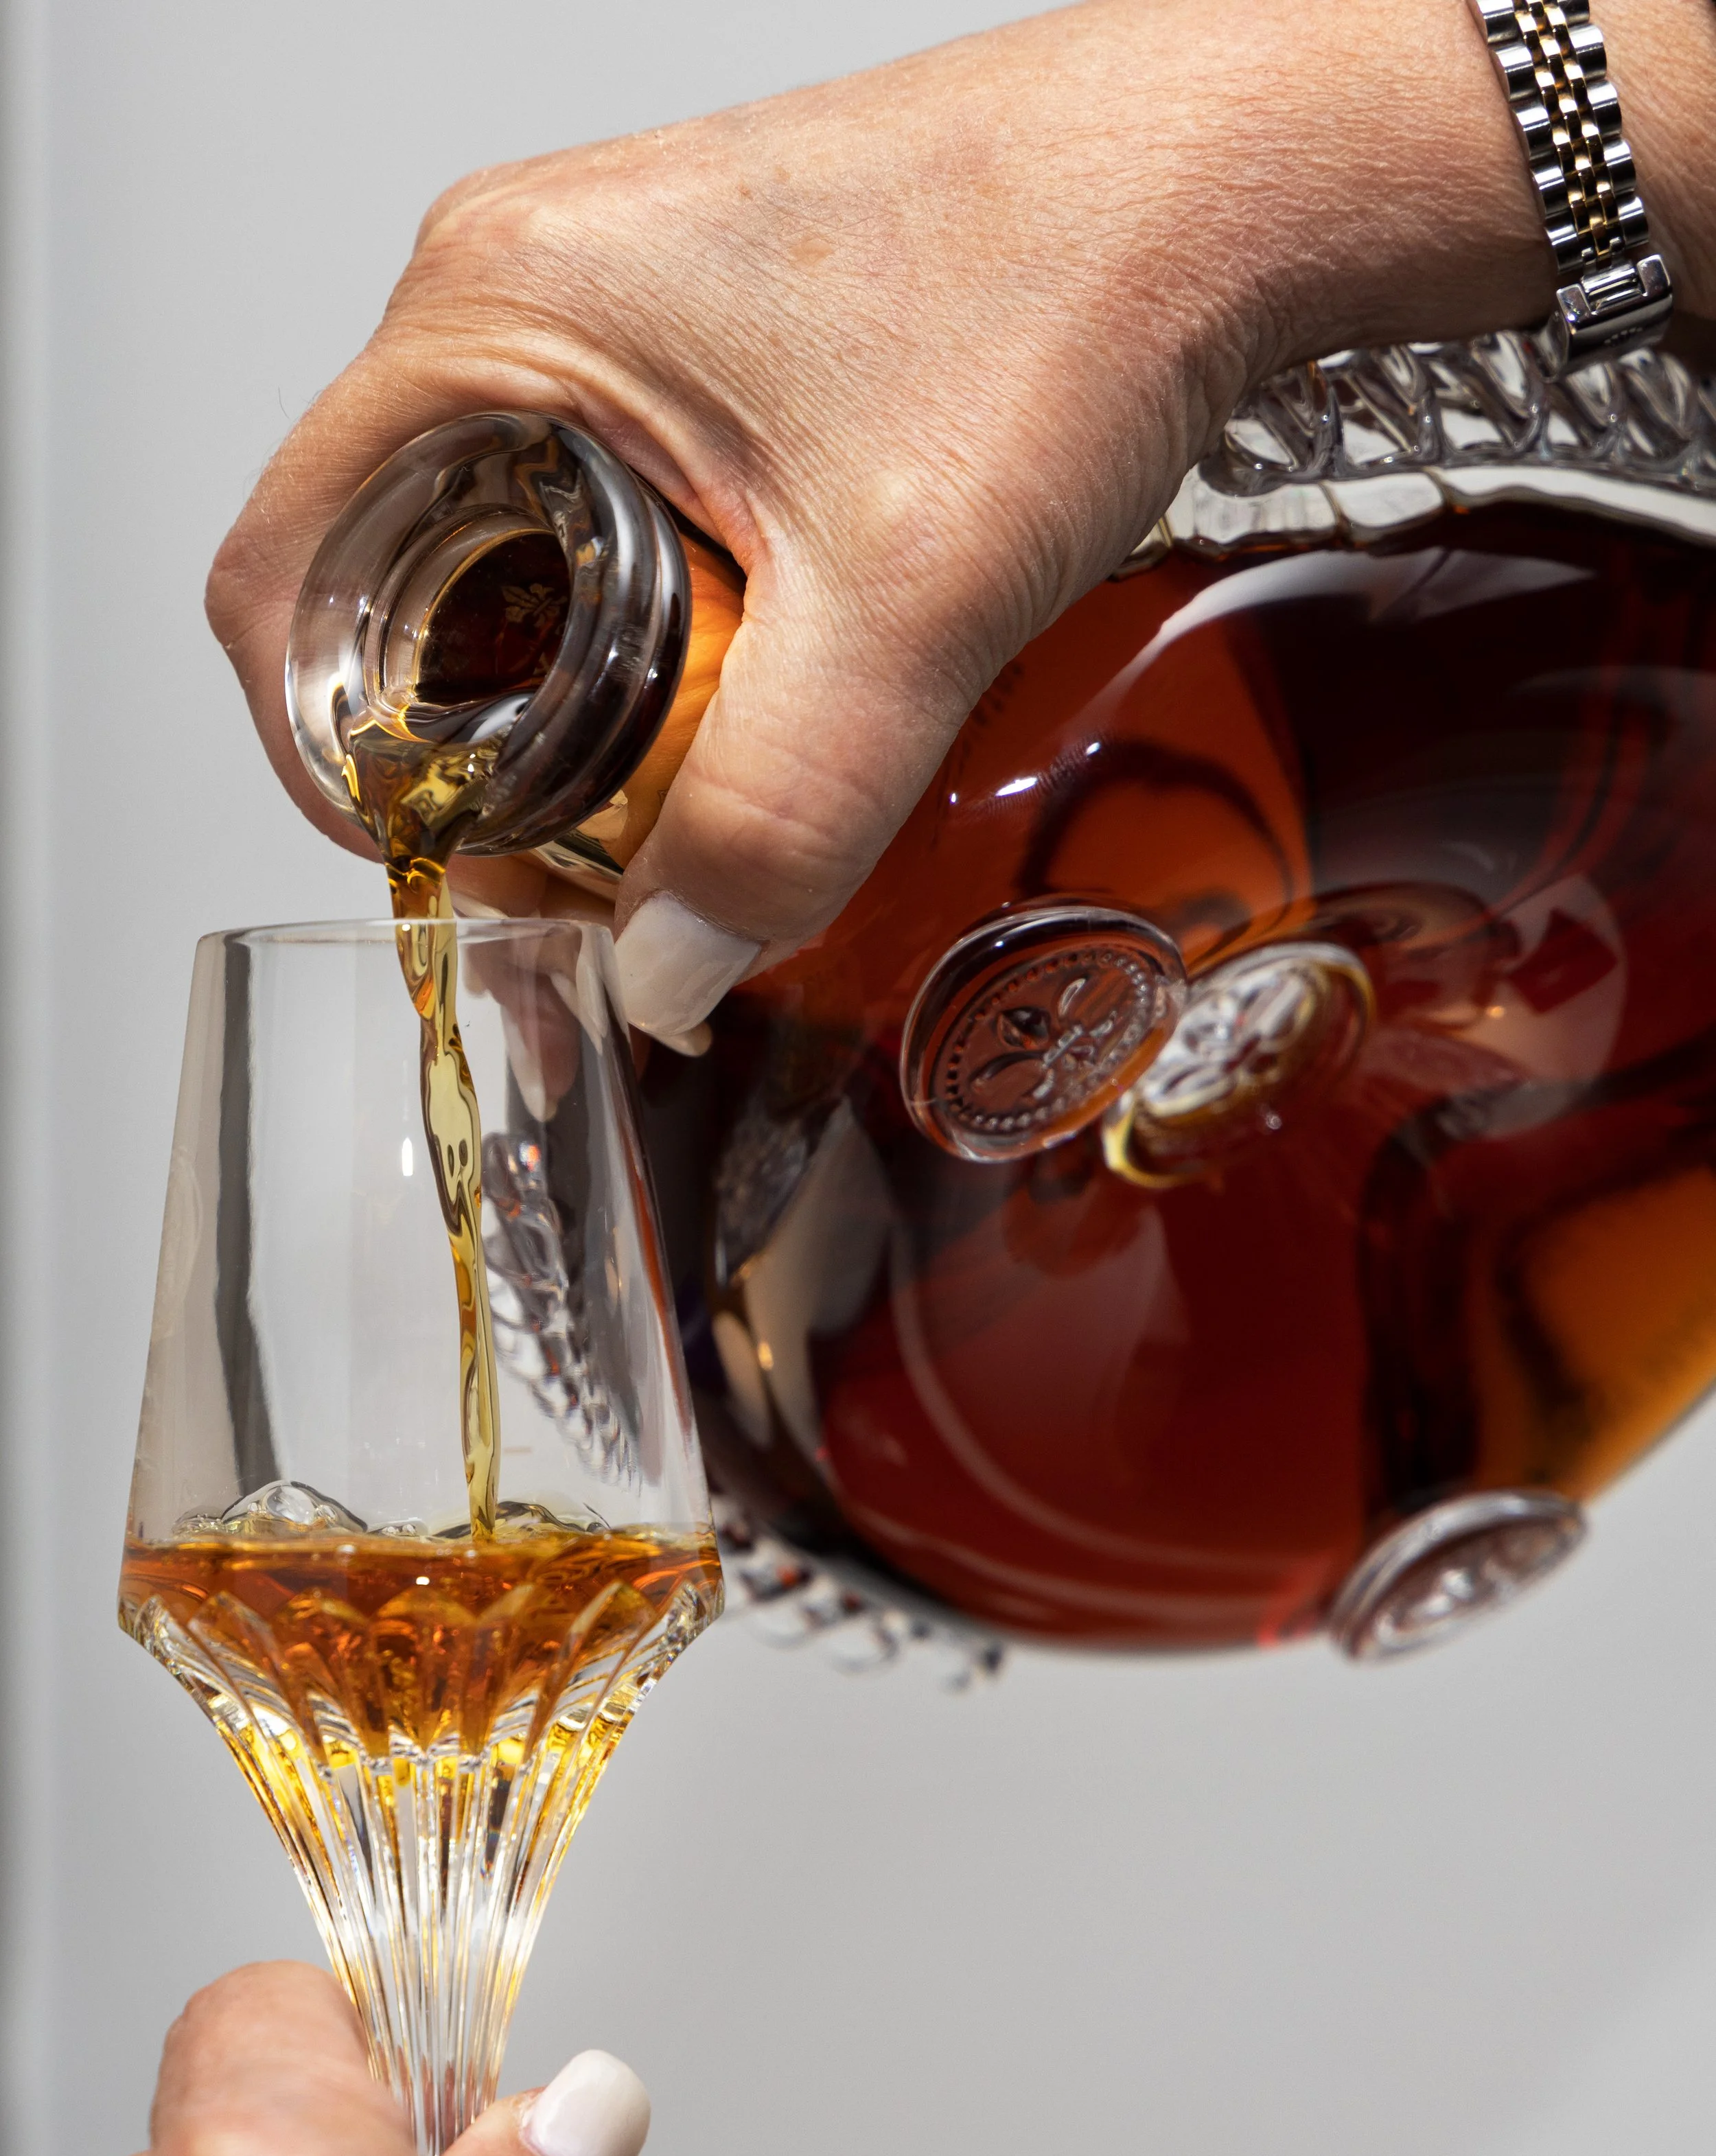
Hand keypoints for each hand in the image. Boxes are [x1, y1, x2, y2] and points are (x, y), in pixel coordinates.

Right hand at [207, 0, 1715, 1044]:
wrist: (1212, 179)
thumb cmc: (1065, 285)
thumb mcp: (903, 601)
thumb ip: (775, 809)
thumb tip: (667, 969)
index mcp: (495, 310)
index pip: (289, 565)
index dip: (322, 744)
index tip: (421, 853)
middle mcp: (524, 288)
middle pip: (384, 566)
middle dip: (453, 736)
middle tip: (560, 854)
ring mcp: (609, 307)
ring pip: (496, 542)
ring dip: (552, 686)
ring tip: (654, 788)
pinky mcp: (696, 343)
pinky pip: (592, 506)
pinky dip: (628, 623)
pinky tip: (724, 693)